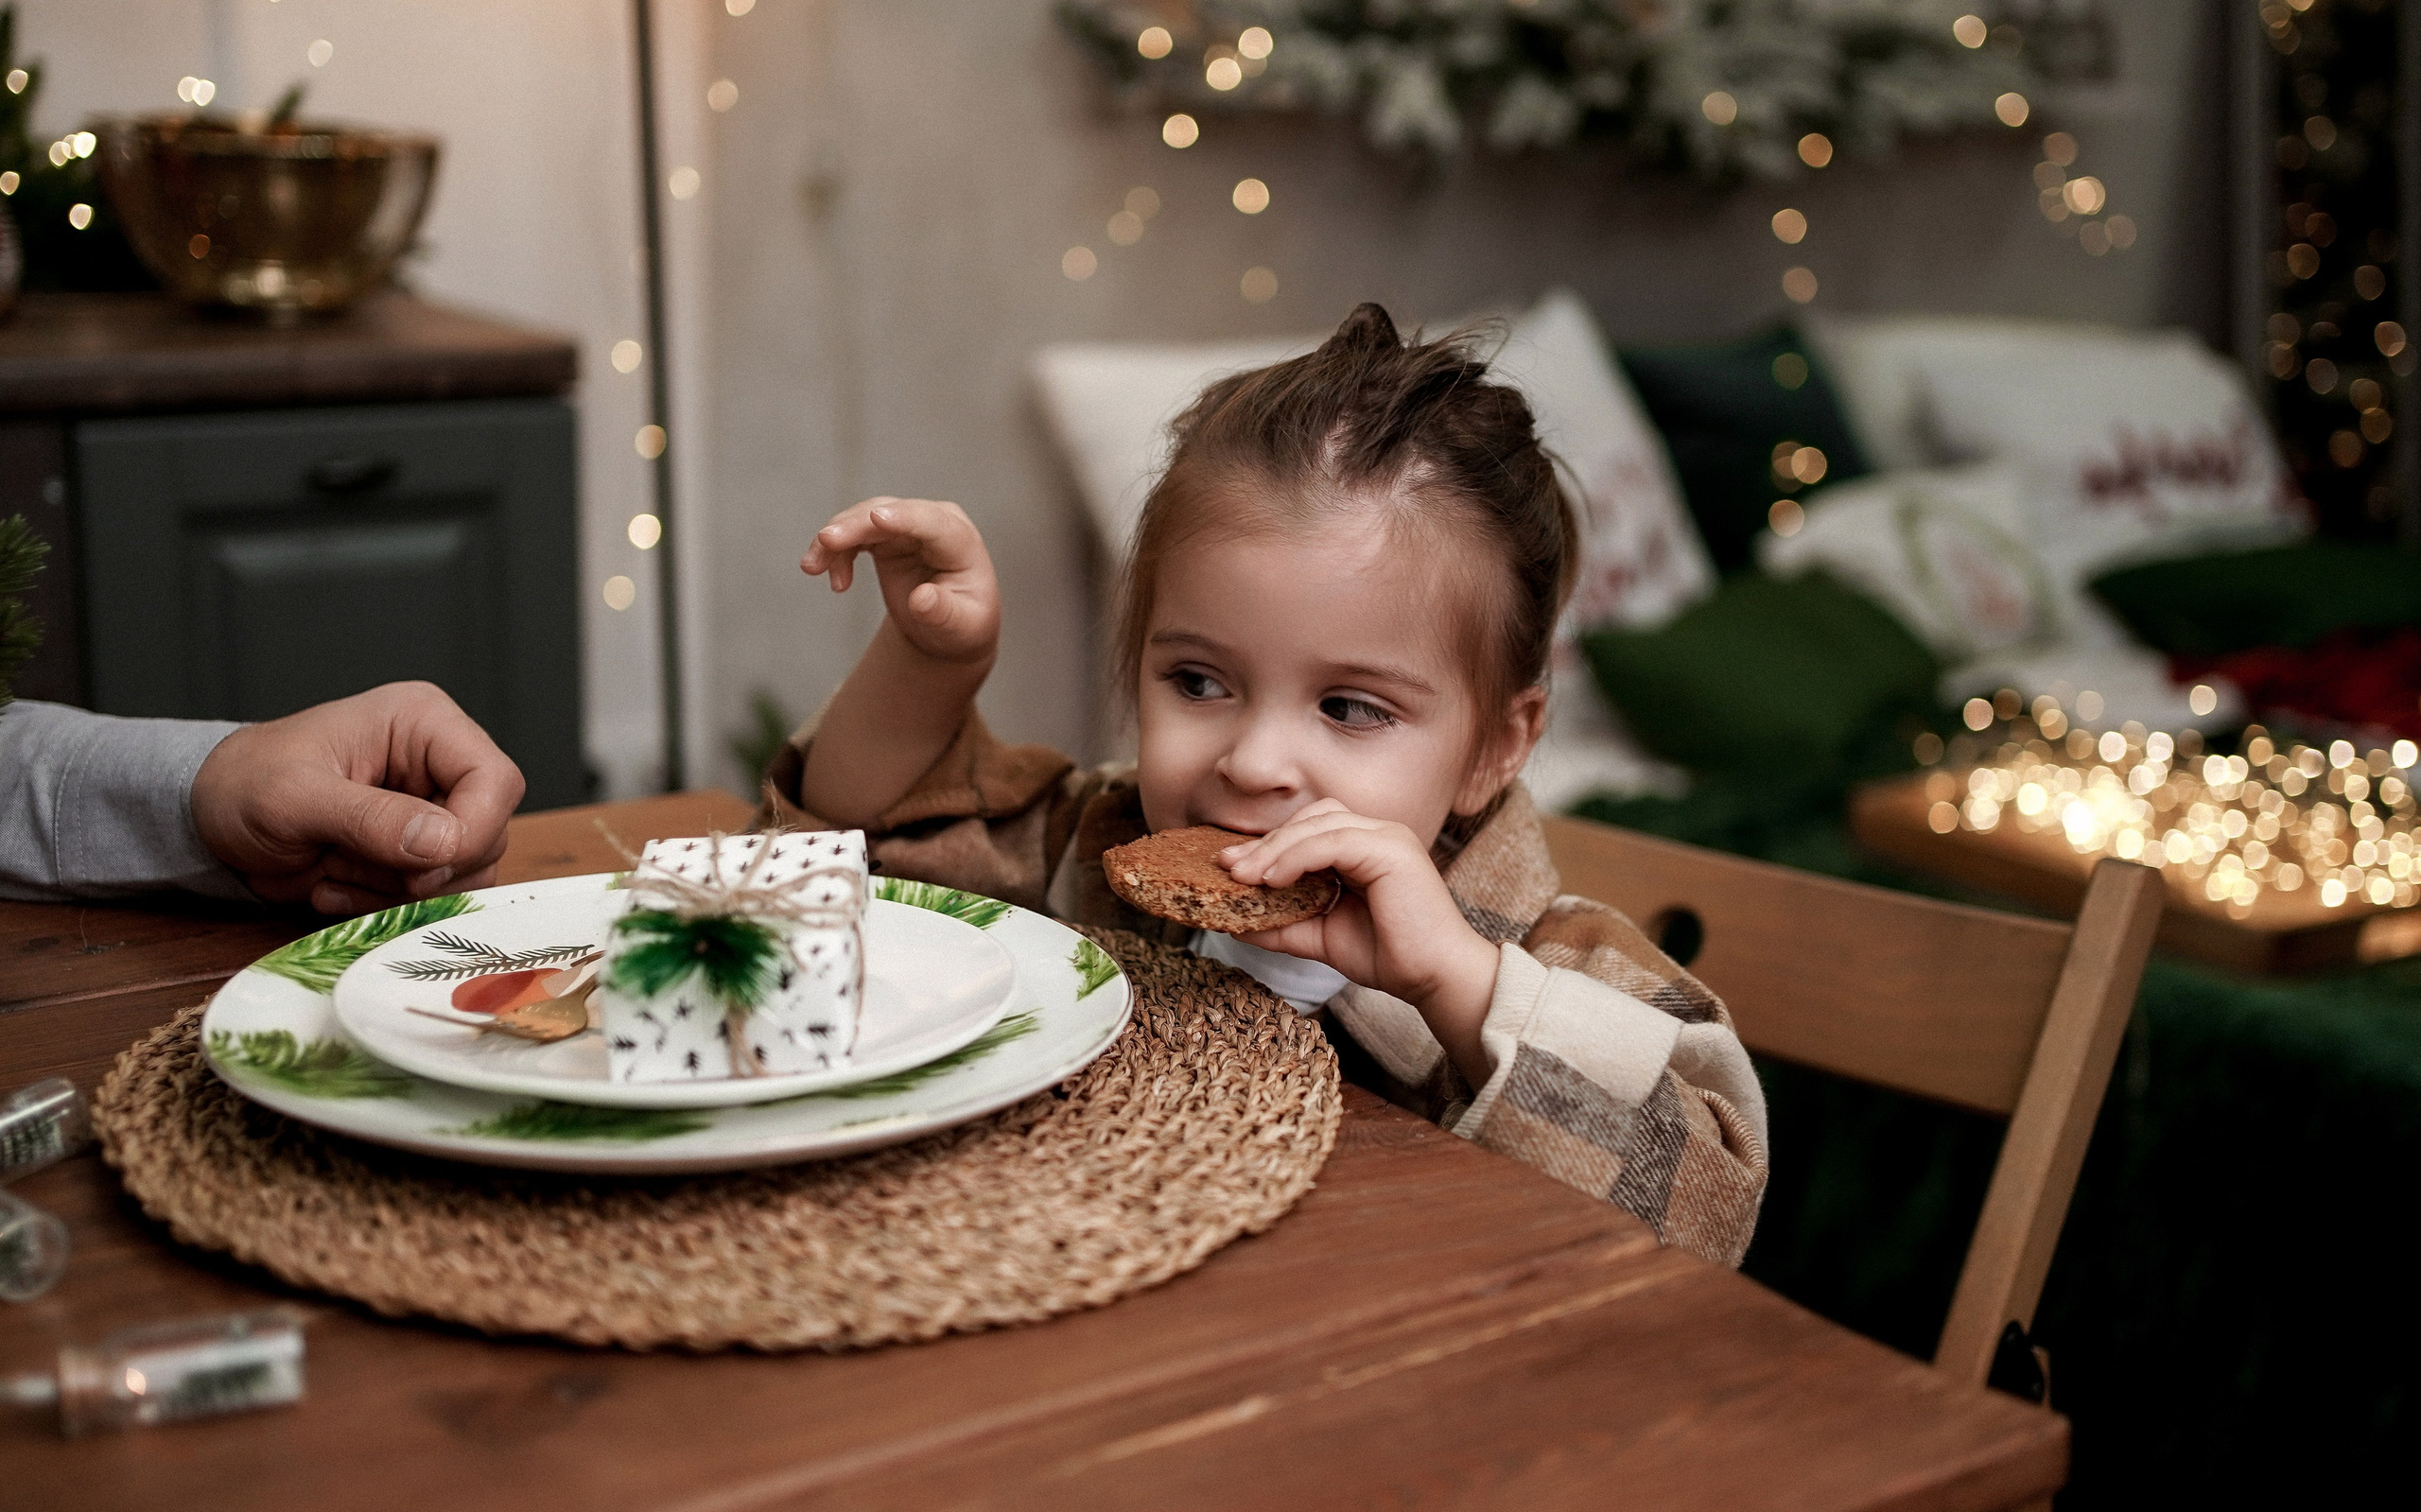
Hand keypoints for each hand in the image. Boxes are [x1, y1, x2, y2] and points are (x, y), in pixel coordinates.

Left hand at [191, 682, 525, 915]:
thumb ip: (370, 817)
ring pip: (464, 875)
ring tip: (332, 870)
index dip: (473, 830)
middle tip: (352, 864)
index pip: (496, 780)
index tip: (421, 866)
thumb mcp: (295, 797)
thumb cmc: (244, 783)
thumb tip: (443, 841)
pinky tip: (333, 883)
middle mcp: (439, 765)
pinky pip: (433, 899)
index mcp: (423, 724)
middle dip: (421, 868)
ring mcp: (432, 812)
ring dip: (395, 891)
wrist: (210, 816)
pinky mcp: (416, 854)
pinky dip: (382, 906)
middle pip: (487, 834)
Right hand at [801, 496, 999, 666]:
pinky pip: (853, 534)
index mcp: (960, 541)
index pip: (930, 522)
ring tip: (812, 568)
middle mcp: (934, 522)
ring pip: (863, 518)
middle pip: (888, 513)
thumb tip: (921, 600)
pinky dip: (835, 552)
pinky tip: (836, 582)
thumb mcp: (961, 627)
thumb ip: (943, 613)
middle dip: (854, 526)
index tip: (876, 517)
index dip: (903, 518)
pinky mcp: (885, 534)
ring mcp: (907, 524)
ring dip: (834, 540)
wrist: (949, 625)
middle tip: (825, 542)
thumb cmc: (963, 623)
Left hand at [1221, 800, 1500, 1084]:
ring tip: (1244, 877)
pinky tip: (1273, 879)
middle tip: (1227, 868)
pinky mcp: (1391, 849)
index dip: (1269, 844)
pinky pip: (1332, 841)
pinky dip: (1297, 857)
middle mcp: (1379, 833)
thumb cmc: (1390, 957)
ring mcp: (1388, 836)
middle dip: (1265, 843)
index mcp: (1366, 847)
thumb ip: (1284, 924)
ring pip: (1318, 825)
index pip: (1310, 829)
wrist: (1434, 978)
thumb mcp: (1322, 936)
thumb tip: (1236, 922)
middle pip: (1310, 820)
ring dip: (1275, 849)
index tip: (1229, 866)